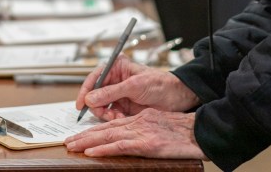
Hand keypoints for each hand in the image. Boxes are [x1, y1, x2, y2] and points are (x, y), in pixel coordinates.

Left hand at [65, 108, 204, 158]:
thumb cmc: (186, 132)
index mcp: (142, 118)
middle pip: (106, 128)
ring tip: (72, 146)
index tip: (81, 136)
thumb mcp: (162, 126)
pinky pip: (120, 146)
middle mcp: (138, 122)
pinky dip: (103, 149)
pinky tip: (91, 152)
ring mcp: (142, 132)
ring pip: (108, 136)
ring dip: (87, 142)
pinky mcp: (147, 143)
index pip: (113, 124)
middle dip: (85, 135)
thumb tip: (134, 139)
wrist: (202, 132)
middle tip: (68, 141)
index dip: (95, 130)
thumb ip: (146, 130)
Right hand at [75, 54, 199, 120]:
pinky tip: (121, 117)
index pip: (94, 77)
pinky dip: (112, 118)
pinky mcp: (122, 106)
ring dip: (105, 113)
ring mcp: (118, 94)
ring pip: (100, 106)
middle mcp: (114, 80)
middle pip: (94, 94)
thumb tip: (90, 98)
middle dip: (97, 105)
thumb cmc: (159, 84)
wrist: (176, 97)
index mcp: (116, 67)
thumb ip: (111, 92)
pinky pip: (109, 114)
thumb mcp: (134, 86)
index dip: (86, 90)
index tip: (81, 103)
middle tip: (103, 113)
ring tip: (116, 116)